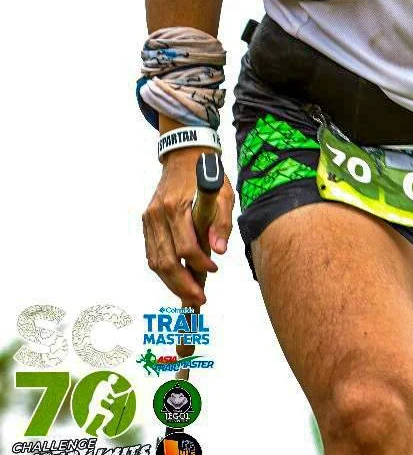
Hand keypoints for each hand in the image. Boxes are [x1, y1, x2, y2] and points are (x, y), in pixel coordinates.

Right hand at [142, 145, 234, 306]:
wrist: (184, 155)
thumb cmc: (207, 174)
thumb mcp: (224, 193)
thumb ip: (221, 222)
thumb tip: (219, 251)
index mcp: (176, 206)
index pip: (185, 246)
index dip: (199, 263)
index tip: (213, 269)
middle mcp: (157, 214)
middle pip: (166, 260)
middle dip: (182, 285)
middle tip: (199, 299)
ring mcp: (149, 219)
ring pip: (155, 261)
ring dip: (172, 283)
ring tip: (189, 297)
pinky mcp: (147, 222)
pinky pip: (151, 253)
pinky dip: (163, 270)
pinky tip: (176, 280)